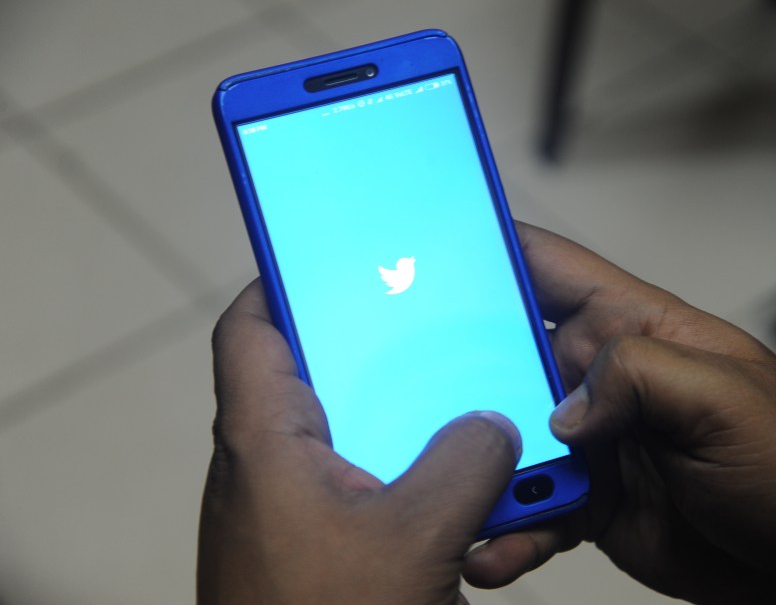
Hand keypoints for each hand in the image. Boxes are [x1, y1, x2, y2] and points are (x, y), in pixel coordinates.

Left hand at [198, 281, 520, 604]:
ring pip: (350, 439)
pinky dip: (407, 483)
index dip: (285, 283)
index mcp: (265, 442)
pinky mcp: (318, 549)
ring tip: (466, 418)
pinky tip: (458, 501)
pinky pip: (365, 491)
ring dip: (406, 430)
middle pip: (317, 379)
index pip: (250, 331)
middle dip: (379, 358)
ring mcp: (291, 513)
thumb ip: (464, 465)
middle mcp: (268, 469)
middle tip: (434, 334)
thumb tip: (492, 426)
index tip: (339, 260)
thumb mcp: (415, 536)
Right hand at [464, 224, 775, 603]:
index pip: (551, 267)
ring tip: (449, 495)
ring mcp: (589, 439)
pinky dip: (507, 528)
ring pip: (506, 436)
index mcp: (634, 327)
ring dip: (475, 463)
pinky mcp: (584, 497)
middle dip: (459, 369)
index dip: (493, 249)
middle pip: (506, 353)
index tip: (433, 250)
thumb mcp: (728, 398)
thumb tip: (564, 409)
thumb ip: (643, 375)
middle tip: (413, 392)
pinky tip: (490, 550)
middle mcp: (602, 378)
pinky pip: (530, 507)